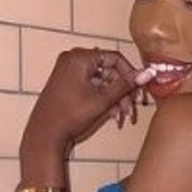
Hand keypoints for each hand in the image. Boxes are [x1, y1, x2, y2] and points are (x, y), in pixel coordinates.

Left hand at [22, 47, 153, 151]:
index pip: (114, 58)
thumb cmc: (68, 116)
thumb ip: (126, 85)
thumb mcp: (103, 99)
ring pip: (102, 80)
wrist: (45, 134)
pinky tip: (111, 113)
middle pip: (109, 70)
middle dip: (122, 90)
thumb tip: (146, 74)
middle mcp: (73, 60)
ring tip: (121, 115)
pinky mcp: (68, 83)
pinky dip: (103, 98)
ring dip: (114, 97)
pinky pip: (92, 85)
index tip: (138, 88)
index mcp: (79, 58)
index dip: (130, 74)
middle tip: (131, 106)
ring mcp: (69, 71)